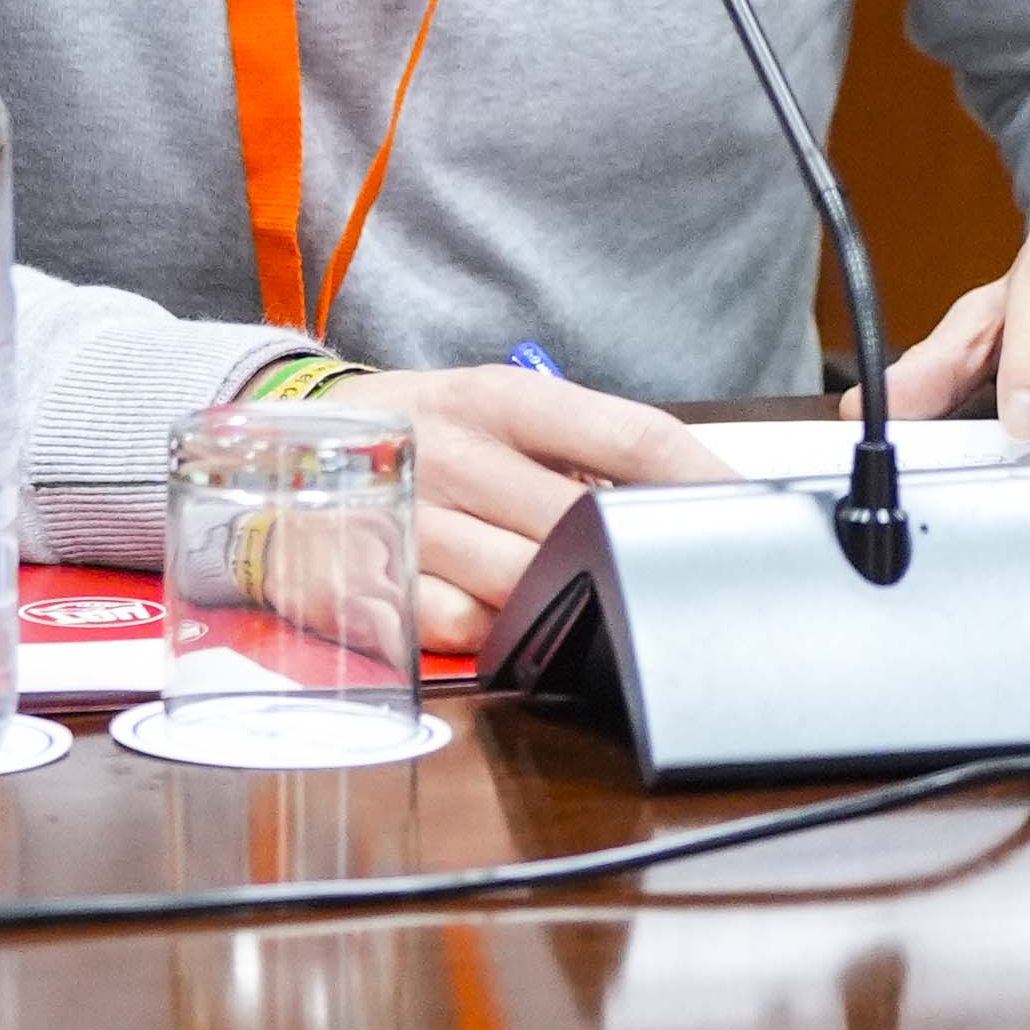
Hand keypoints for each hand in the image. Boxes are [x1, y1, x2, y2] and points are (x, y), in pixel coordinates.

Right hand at [375, 363, 735, 656]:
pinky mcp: (363, 579)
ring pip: (524, 582)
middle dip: (634, 558)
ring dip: (566, 600)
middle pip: (584, 522)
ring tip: (587, 600)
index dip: (703, 478)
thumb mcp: (496, 410)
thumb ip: (578, 450)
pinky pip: (456, 626)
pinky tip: (500, 620)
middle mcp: (456, 450)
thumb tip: (682, 498)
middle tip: (677, 582)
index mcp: (503, 398)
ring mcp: (408, 517)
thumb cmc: (423, 432)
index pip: (632, 435)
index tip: (751, 512)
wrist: (278, 444)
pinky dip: (491, 631)